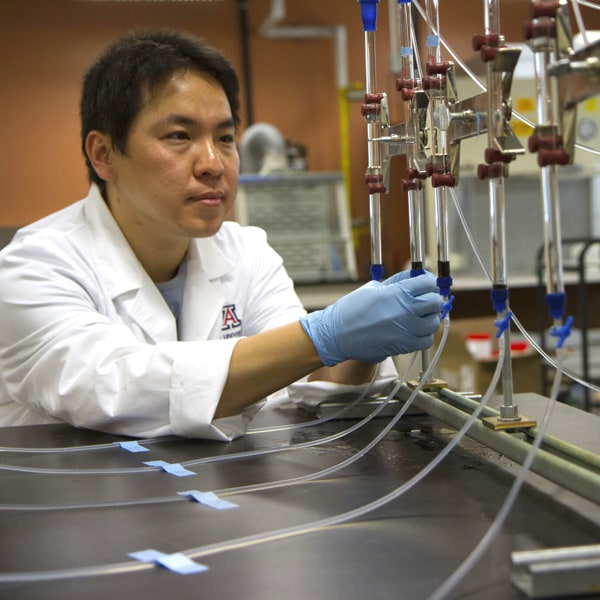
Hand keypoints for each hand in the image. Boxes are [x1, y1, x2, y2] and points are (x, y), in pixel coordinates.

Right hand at [300, 271, 441, 365]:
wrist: (337, 334)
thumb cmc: (351, 310)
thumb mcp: (373, 288)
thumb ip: (396, 282)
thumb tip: (413, 277)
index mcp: (397, 292)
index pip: (428, 282)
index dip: (429, 281)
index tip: (426, 284)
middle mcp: (405, 310)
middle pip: (435, 301)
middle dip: (431, 298)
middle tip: (425, 299)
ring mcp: (406, 329)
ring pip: (433, 322)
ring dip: (429, 318)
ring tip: (419, 316)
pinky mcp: (403, 345)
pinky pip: (426, 341)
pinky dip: (423, 336)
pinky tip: (414, 331)